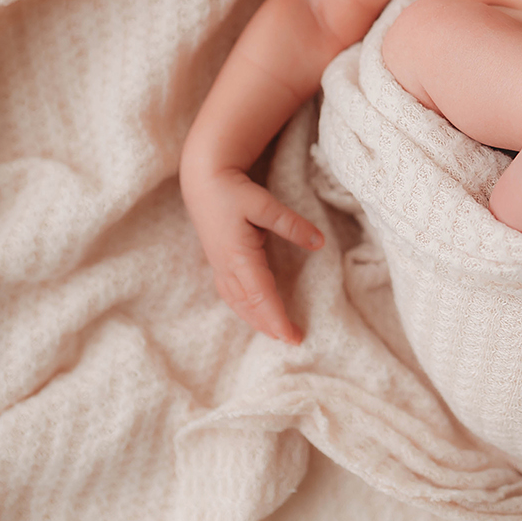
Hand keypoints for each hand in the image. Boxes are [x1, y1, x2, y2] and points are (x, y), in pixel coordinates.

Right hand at [180, 166, 325, 344]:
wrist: (202, 180)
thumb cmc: (232, 190)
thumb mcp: (264, 204)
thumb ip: (291, 224)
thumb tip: (319, 242)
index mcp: (238, 256)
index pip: (261, 296)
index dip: (277, 318)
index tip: (293, 336)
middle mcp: (226, 267)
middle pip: (249, 306)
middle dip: (270, 326)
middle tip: (294, 340)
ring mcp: (219, 266)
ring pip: (238, 303)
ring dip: (257, 320)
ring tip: (277, 333)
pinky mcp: (218, 262)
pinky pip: (231, 294)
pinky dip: (244, 308)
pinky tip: (253, 312)